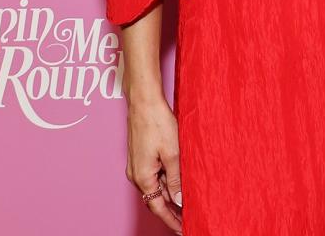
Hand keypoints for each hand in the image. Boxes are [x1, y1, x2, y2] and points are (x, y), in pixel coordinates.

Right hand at [127, 99, 182, 232]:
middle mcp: (136, 175)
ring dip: (169, 196)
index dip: (171, 220)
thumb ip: (176, 179)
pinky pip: (153, 176)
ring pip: (155, 187)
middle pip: (156, 199)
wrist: (144, 102)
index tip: (182, 229)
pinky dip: (165, 183)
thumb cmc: (157, 123)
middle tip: (188, 220)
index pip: (158, 207)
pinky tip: (178, 183)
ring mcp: (136, 166)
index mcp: (143, 177)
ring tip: (187, 204)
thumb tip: (180, 201)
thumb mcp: (172, 153)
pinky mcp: (140, 157)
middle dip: (171, 211)